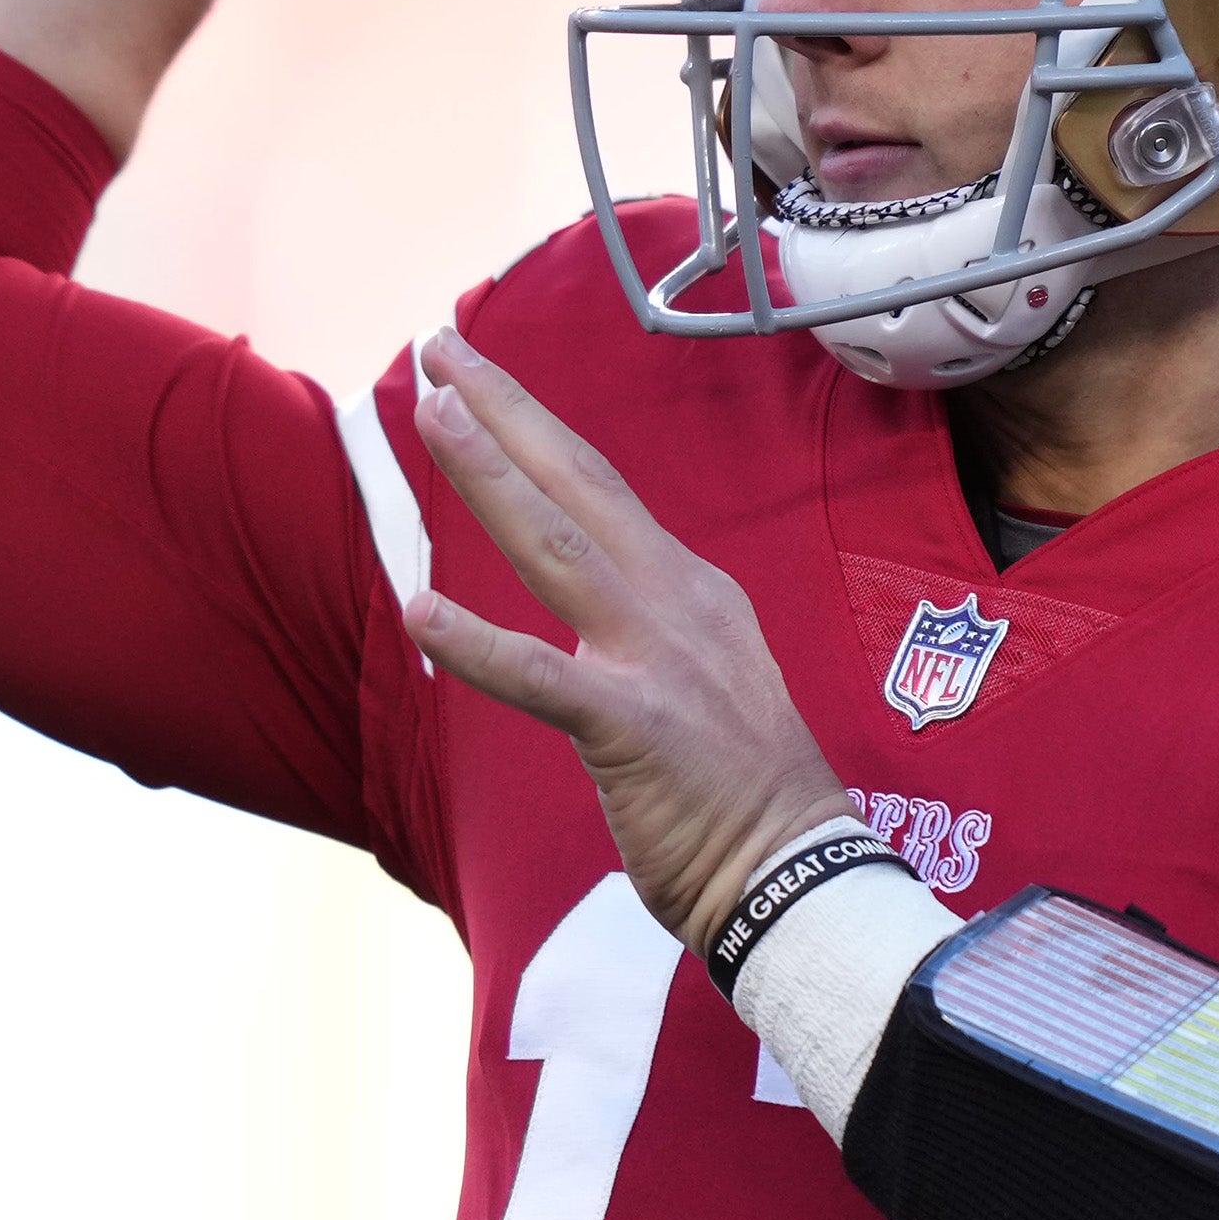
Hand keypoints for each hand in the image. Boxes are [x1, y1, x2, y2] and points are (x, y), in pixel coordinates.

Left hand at [399, 330, 853, 954]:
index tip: (478, 379)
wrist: (800, 875)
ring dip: (488, 475)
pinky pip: (541, 679)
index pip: (600, 489)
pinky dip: (477, 645)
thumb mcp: (706, 680)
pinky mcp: (634, 726)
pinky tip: (419, 611)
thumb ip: (652, 633)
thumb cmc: (744, 796)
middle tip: (441, 345)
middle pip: (578, 482)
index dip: (535, 429)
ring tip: (431, 413)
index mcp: (691, 591)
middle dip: (505, 409)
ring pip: (556, 546)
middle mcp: (677, 603)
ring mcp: (658, 659)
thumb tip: (602, 614)